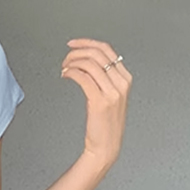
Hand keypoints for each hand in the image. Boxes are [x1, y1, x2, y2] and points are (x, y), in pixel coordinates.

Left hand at [61, 38, 132, 166]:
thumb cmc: (106, 123)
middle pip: (97, 53)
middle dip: (77, 51)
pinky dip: (70, 73)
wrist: (106, 146)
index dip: (87, 43)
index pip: (107, 50)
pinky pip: (82, 77)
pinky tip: (65, 75)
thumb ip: (105, 78)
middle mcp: (121, 83)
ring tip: (64, 68)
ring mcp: (112, 92)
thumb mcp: (111, 96)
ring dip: (72, 62)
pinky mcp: (99, 101)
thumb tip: (87, 60)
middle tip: (66, 57)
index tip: (73, 44)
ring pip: (89, 64)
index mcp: (125, 79)